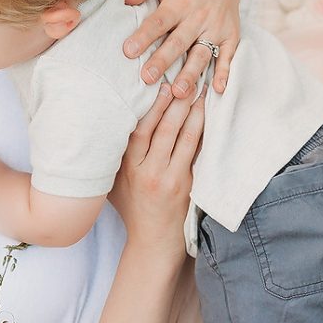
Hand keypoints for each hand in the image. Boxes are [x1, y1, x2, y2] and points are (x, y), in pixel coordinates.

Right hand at [106, 90, 204, 241]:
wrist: (153, 244)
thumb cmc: (134, 211)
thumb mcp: (115, 185)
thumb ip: (115, 158)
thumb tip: (113, 124)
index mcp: (128, 169)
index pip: (138, 130)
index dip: (150, 106)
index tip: (160, 85)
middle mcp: (148, 173)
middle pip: (163, 129)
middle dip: (175, 101)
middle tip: (185, 78)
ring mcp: (170, 180)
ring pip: (183, 139)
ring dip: (193, 113)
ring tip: (200, 91)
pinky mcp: (188, 187)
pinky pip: (197, 154)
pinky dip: (203, 134)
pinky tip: (209, 118)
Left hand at [120, 0, 242, 96]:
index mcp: (178, 3)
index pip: (159, 21)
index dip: (144, 36)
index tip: (128, 51)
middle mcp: (198, 17)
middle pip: (178, 42)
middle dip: (163, 60)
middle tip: (147, 78)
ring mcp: (215, 29)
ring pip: (201, 54)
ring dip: (190, 74)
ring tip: (177, 92)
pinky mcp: (230, 37)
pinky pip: (227, 56)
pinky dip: (224, 72)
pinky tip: (217, 89)